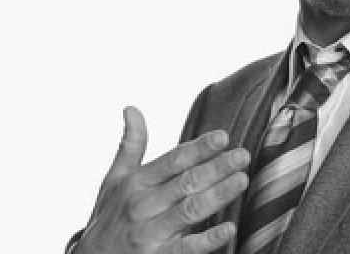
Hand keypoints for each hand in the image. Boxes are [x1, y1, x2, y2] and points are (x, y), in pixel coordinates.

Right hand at [75, 106, 250, 253]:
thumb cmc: (108, 217)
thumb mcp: (114, 180)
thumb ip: (130, 145)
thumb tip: (131, 109)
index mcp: (136, 183)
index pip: (172, 161)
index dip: (198, 148)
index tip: (223, 136)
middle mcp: (143, 206)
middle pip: (185, 183)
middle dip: (215, 168)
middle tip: (242, 156)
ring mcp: (151, 233)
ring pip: (189, 210)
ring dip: (217, 195)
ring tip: (241, 180)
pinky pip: (186, 249)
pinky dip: (208, 239)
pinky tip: (228, 228)